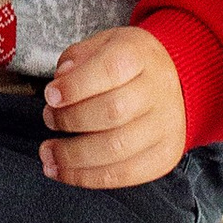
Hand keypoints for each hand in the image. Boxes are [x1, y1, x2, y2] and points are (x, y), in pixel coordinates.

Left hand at [43, 28, 187, 188]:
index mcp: (141, 55)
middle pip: (113, 111)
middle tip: (49, 120)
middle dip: (70, 120)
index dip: (75, 86)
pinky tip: (64, 171)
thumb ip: (77, 59)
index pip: (109, 70)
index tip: (51, 96)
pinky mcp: (164, 155)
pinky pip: (124, 174)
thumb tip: (62, 80)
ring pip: (117, 148)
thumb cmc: (127, 65)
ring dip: (73, 156)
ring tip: (49, 154)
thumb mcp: (101, 45)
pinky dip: (87, 177)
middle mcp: (159, 90)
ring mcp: (166, 126)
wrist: (173, 82)